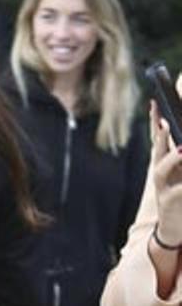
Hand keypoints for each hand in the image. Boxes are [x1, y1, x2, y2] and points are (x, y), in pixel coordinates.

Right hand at [152, 80, 181, 247]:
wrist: (173, 228)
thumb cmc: (181, 197)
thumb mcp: (180, 174)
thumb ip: (177, 158)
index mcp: (163, 162)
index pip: (157, 138)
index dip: (155, 121)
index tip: (154, 104)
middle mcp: (159, 172)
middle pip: (156, 150)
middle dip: (160, 135)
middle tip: (164, 122)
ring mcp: (161, 187)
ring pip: (162, 170)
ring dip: (171, 159)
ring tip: (181, 150)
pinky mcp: (169, 202)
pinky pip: (179, 192)